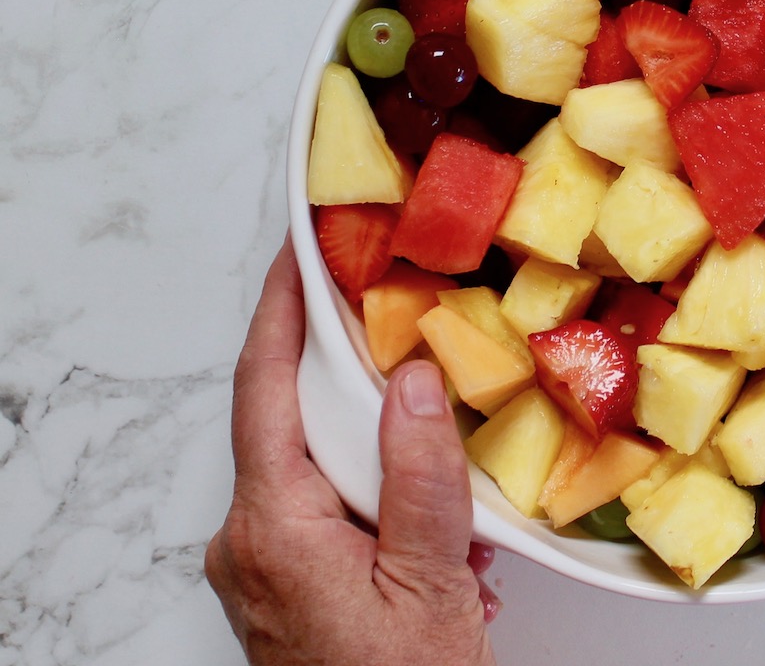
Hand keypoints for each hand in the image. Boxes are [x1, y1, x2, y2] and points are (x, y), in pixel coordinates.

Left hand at [206, 238, 500, 664]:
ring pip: (312, 463)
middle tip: (401, 316)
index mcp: (275, 529)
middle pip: (291, 419)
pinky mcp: (280, 584)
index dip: (282, 311)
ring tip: (445, 439)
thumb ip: (422, 475)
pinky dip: (372, 488)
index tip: (300, 249)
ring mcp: (260, 565)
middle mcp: (249, 541)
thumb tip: (416, 378)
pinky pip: (320, 504)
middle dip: (349, 372)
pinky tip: (430, 510)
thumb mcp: (432, 581)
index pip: (265, 389)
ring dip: (374, 441)